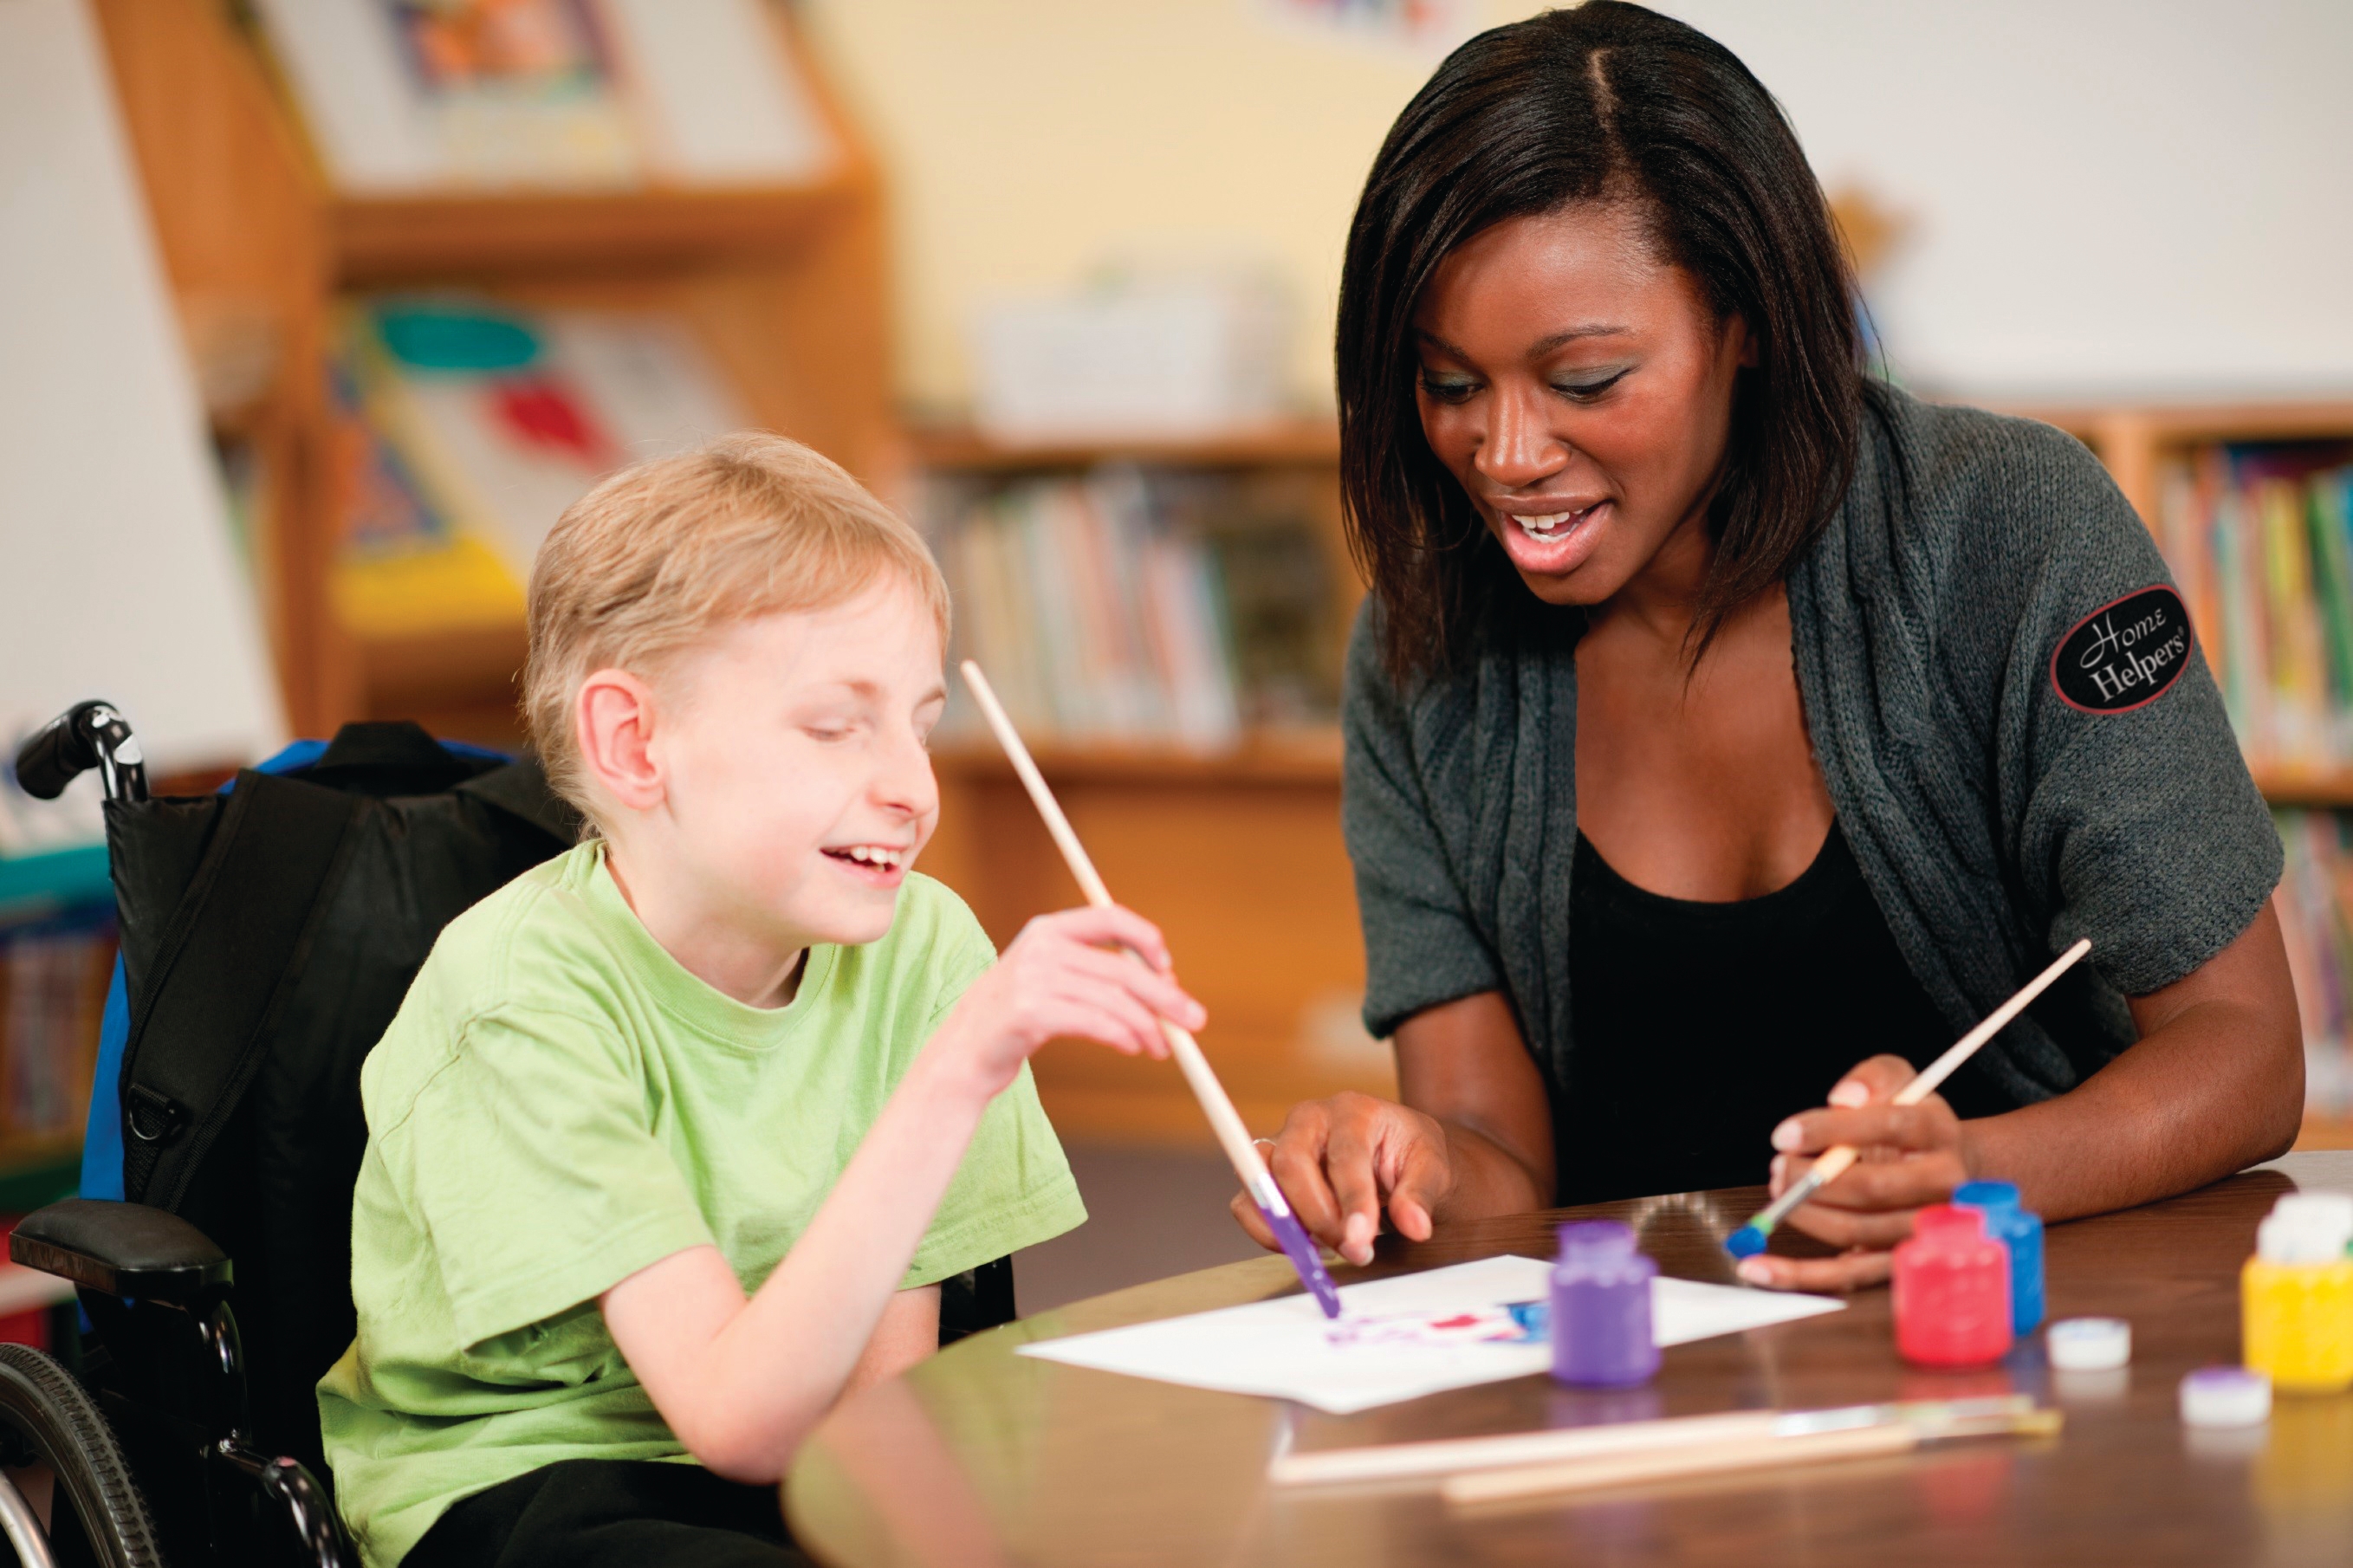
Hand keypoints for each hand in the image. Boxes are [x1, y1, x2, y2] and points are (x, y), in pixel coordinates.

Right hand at [927, 906, 1202, 1099]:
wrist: (962, 1054)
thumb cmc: (1017, 1019)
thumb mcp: (1053, 981)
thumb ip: (1097, 973)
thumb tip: (1167, 984)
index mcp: (1048, 929)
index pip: (1110, 917)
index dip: (1147, 939)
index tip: (1169, 968)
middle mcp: (1041, 947)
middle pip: (1122, 967)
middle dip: (1165, 996)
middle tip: (1195, 1021)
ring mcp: (1032, 978)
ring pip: (1113, 1000)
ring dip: (1147, 1027)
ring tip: (1160, 1048)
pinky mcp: (1029, 1012)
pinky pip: (1093, 1022)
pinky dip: (1122, 1035)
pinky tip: (1134, 1047)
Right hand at [1228, 1092, 1451, 1265]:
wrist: (1392, 1151)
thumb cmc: (1408, 1153)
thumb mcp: (1431, 1167)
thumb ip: (1420, 1196)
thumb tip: (1415, 1227)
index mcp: (1351, 1110)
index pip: (1345, 1155)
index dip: (1351, 1200)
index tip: (1361, 1240)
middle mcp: (1308, 1121)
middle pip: (1291, 1164)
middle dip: (1317, 1217)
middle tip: (1350, 1249)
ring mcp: (1281, 1144)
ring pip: (1260, 1182)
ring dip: (1287, 1225)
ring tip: (1328, 1248)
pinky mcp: (1266, 1174)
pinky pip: (1246, 1203)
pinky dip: (1269, 1231)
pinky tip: (1308, 1244)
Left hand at [1734, 1054, 1971, 1291]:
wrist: (1950, 1169)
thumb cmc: (1913, 1125)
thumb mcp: (1901, 1083)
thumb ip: (1874, 1077)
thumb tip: (1843, 1097)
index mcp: (1940, 1134)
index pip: (1889, 1126)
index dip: (1830, 1130)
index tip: (1784, 1134)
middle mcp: (1943, 1186)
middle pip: (1872, 1187)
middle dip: (1812, 1178)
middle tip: (1778, 1166)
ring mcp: (1924, 1230)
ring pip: (1856, 1230)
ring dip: (1804, 1213)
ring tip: (1780, 1191)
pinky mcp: (1900, 1262)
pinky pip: (1848, 1275)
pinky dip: (1800, 1275)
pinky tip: (1758, 1267)